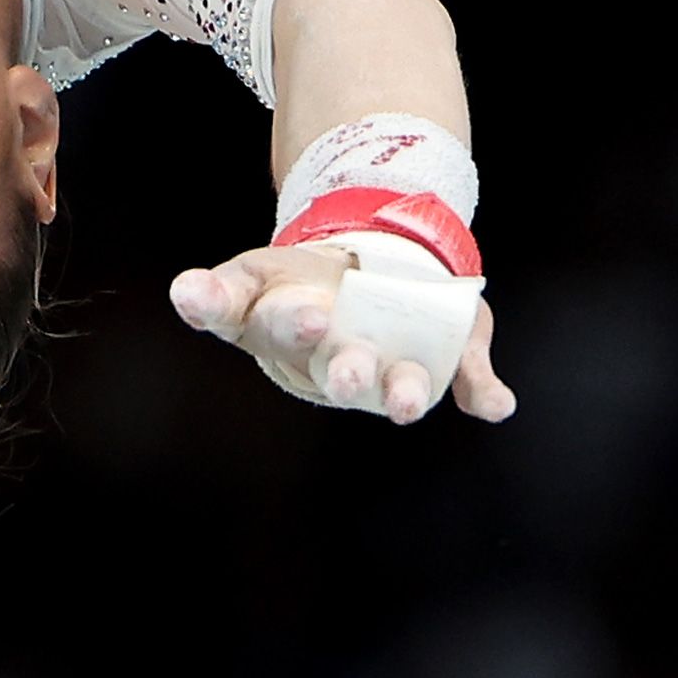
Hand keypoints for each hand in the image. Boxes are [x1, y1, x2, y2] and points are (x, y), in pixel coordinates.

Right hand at [169, 242, 514, 423]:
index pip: (273, 327)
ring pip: (396, 386)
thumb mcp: (255, 275)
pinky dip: (485, 394)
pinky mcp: (444, 363)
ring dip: (403, 391)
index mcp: (284, 330)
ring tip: (409, 400)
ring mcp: (391, 365)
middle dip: (344, 368)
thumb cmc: (299, 285)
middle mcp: (337, 360)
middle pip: (337, 368)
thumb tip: (182, 294)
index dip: (291, 324)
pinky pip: (468, 384)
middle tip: (347, 364)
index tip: (307, 313)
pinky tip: (495, 404)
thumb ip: (219, 292)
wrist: (363, 272)